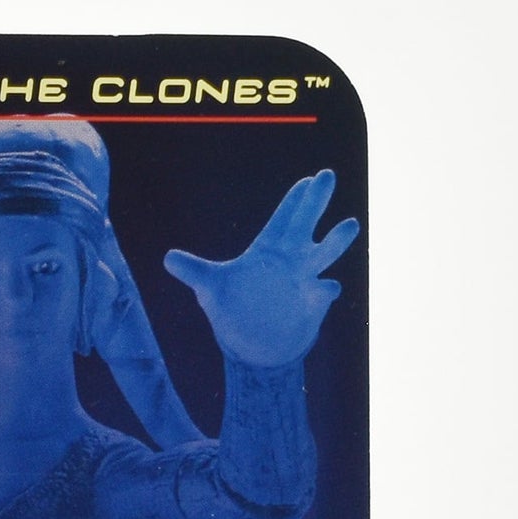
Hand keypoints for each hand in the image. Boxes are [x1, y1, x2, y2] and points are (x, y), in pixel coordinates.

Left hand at [165, 170, 358, 367]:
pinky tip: (326, 288)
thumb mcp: (210, 289)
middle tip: (327, 175)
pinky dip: (326, 289)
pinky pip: (325, 291)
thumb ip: (194, 271)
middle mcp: (291, 259)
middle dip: (315, 201)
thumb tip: (167, 259)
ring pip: (326, 253)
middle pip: (306, 224)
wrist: (254, 342)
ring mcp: (305, 279)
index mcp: (268, 249)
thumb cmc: (233, 307)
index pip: (283, 218)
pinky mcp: (313, 303)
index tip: (306, 180)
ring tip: (350, 225)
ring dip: (337, 240)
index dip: (293, 200)